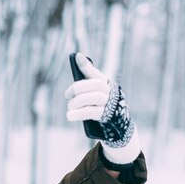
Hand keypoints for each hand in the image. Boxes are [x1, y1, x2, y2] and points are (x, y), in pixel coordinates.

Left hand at [65, 53, 139, 167]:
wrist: (117, 126)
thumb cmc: (101, 108)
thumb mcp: (94, 95)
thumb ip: (86, 83)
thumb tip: (77, 59)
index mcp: (106, 85)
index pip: (95, 73)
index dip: (86, 66)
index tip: (76, 57)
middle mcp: (109, 92)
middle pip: (94, 85)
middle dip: (78, 88)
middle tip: (67, 95)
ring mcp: (109, 104)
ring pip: (93, 97)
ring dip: (77, 102)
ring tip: (69, 109)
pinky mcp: (107, 116)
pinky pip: (92, 112)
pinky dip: (79, 113)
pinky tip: (70, 116)